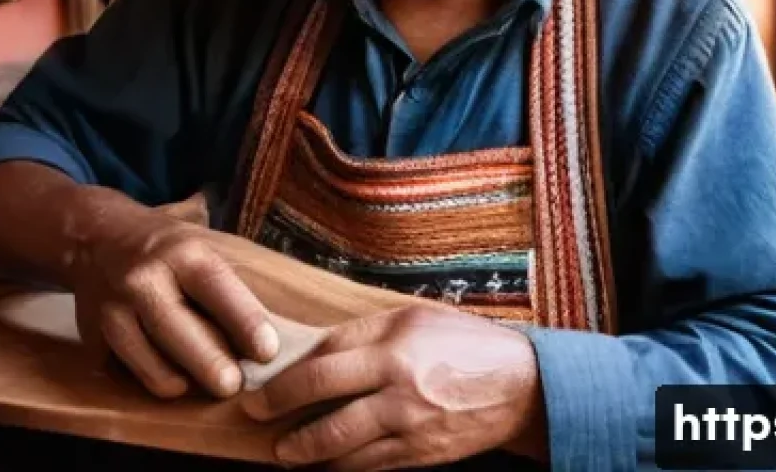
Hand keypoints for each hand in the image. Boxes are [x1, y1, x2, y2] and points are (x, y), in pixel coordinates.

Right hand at [67, 188, 279, 399]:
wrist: (98, 239)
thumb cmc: (167, 248)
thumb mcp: (200, 246)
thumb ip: (226, 282)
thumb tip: (268, 331)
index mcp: (182, 252)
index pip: (217, 286)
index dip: (245, 320)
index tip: (268, 351)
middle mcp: (144, 278)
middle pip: (178, 329)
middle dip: (211, 364)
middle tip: (234, 386)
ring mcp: (113, 309)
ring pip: (148, 359)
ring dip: (180, 381)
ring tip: (205, 387)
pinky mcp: (91, 336)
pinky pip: (125, 369)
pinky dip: (151, 379)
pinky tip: (172, 377)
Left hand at [242, 305, 547, 469]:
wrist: (517, 385)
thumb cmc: (461, 341)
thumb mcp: (411, 319)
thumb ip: (360, 334)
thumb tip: (311, 353)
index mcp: (394, 348)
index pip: (321, 368)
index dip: (281, 384)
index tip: (257, 392)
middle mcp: (397, 390)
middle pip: (323, 413)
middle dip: (282, 423)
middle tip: (259, 422)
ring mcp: (408, 429)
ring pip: (340, 452)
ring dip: (304, 455)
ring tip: (286, 452)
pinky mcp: (418, 458)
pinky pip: (367, 469)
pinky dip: (340, 469)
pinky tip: (324, 464)